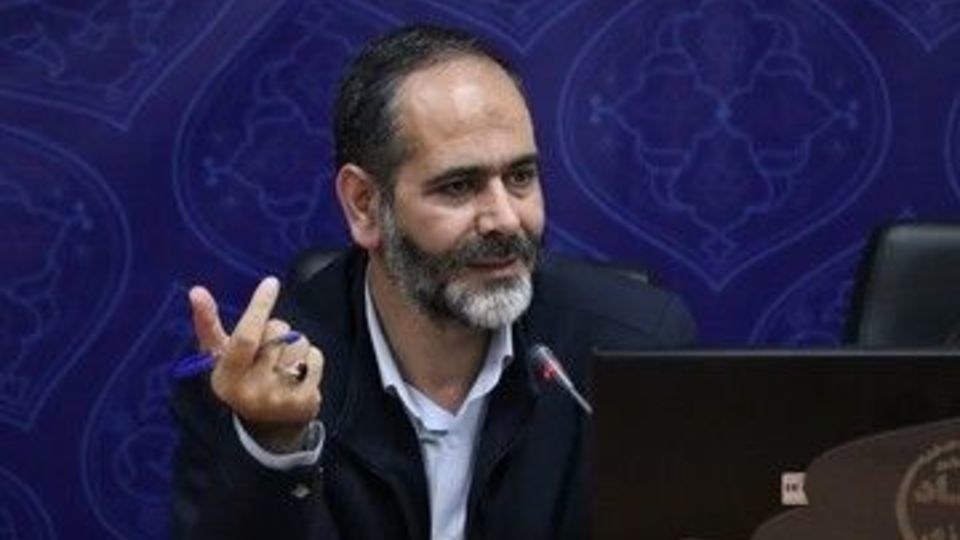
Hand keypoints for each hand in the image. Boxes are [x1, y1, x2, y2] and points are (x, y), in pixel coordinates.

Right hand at [189, 277, 323, 452]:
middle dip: (276, 331)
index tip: (271, 283)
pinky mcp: (305, 403)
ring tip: (282, 365)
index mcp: (227, 378)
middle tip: (267, 351)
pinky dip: (311, 360)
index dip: (259, 307)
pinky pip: (316, 359)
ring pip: (299, 343)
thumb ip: (208, 324)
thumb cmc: (239, 380)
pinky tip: (298, 375)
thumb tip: (196, 290)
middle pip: (277, 333)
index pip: (247, 337)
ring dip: (294, 345)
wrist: (264, 429)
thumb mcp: (219, 357)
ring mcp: (280, 399)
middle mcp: (253, 391)